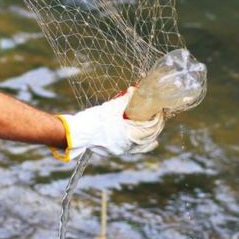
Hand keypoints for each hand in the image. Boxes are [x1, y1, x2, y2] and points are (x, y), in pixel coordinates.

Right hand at [50, 87, 165, 161]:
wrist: (79, 132)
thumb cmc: (95, 119)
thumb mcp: (112, 106)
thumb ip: (126, 98)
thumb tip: (135, 89)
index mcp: (129, 135)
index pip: (151, 127)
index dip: (158, 118)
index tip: (160, 109)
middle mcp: (128, 145)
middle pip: (150, 136)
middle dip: (156, 124)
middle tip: (158, 114)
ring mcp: (123, 150)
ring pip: (144, 144)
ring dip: (152, 134)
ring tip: (157, 125)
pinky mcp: (117, 150)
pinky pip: (136, 149)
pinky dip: (146, 145)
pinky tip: (152, 142)